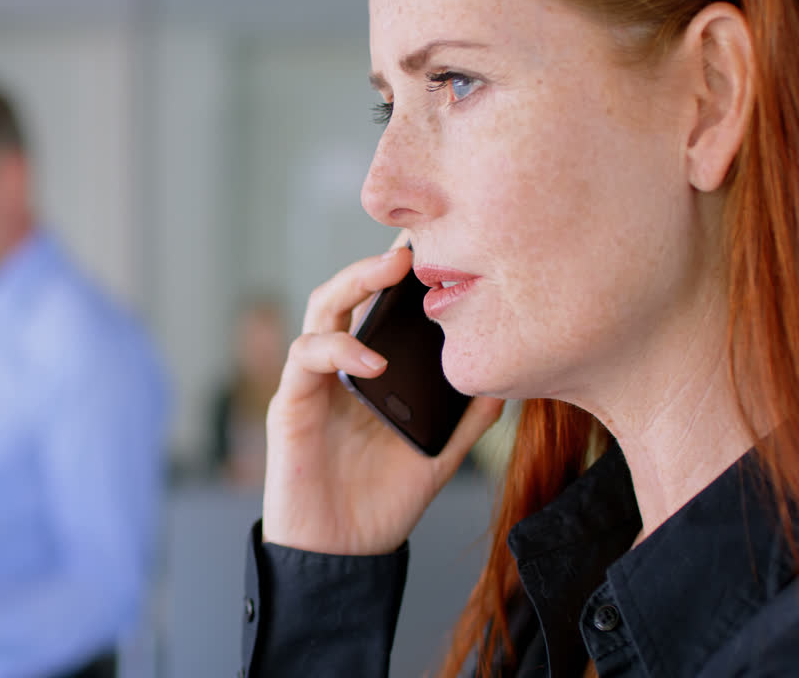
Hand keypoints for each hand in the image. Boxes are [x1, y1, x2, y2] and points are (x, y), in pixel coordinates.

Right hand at [263, 246, 504, 555]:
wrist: (341, 555)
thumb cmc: (380, 504)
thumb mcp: (437, 456)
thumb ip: (465, 421)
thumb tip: (508, 385)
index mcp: (367, 373)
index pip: (379, 309)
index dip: (398, 275)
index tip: (435, 244)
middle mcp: (336, 368)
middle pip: (346, 295)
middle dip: (375, 264)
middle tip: (412, 244)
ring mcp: (310, 382)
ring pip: (321, 311)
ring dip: (354, 284)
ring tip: (392, 272)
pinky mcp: (290, 404)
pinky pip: (306, 359)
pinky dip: (338, 350)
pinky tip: (371, 361)